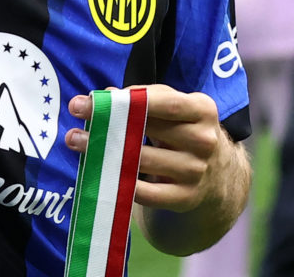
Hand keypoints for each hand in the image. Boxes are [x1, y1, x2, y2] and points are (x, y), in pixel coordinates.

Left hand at [66, 86, 230, 212]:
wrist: (219, 177)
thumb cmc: (185, 131)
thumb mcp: (176, 109)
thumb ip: (144, 97)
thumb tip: (105, 95)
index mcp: (203, 110)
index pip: (164, 102)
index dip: (126, 100)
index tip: (90, 100)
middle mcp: (204, 141)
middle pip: (147, 131)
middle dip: (106, 125)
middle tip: (75, 120)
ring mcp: (196, 171)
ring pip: (141, 161)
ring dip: (103, 153)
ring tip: (77, 142)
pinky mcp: (185, 198)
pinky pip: (145, 193)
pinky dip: (120, 182)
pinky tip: (99, 173)